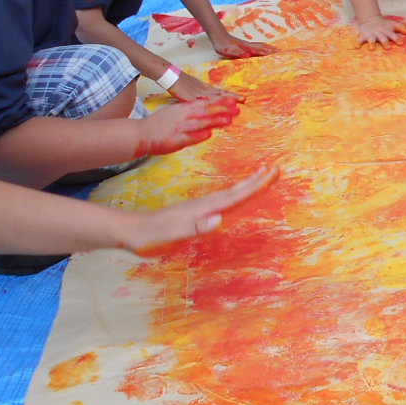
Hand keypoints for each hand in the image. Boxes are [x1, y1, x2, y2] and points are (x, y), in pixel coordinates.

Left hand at [127, 165, 279, 255]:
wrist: (130, 230)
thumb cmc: (151, 236)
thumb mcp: (172, 235)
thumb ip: (195, 228)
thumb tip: (219, 218)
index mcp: (203, 209)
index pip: (235, 196)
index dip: (255, 186)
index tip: (272, 172)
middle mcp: (203, 205)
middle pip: (235, 190)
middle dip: (256, 180)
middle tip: (275, 168)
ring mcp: (198, 207)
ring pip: (229, 193)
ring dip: (247, 185)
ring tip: (261, 176)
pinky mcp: (194, 212)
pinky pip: (221, 200)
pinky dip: (234, 195)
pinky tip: (233, 197)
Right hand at [136, 95, 239, 156]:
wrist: (138, 134)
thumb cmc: (158, 125)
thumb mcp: (175, 113)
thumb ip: (190, 111)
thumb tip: (207, 110)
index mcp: (182, 109)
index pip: (204, 103)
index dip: (219, 102)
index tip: (234, 101)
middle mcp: (182, 116)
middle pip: (204, 110)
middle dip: (221, 109)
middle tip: (237, 108)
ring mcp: (178, 127)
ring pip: (199, 122)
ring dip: (214, 121)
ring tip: (229, 120)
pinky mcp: (173, 140)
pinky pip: (188, 137)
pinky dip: (199, 135)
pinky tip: (209, 134)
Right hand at [167, 71, 241, 103]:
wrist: (172, 76)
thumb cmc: (183, 83)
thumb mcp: (198, 88)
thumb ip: (206, 94)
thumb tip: (216, 99)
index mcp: (207, 89)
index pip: (222, 93)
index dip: (233, 96)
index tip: (243, 99)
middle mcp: (204, 90)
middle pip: (220, 94)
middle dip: (232, 98)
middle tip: (243, 100)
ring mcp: (197, 93)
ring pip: (212, 97)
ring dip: (223, 100)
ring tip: (233, 103)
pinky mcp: (189, 97)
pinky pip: (199, 102)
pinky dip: (207, 104)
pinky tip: (212, 106)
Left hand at [210, 31, 275, 59]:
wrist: (218, 36)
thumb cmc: (222, 45)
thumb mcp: (229, 51)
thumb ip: (238, 53)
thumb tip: (248, 55)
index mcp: (246, 48)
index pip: (260, 50)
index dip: (269, 52)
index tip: (278, 54)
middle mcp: (249, 45)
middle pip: (263, 47)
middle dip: (272, 49)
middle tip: (281, 52)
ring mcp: (247, 44)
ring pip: (261, 45)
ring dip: (269, 48)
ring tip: (276, 50)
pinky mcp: (245, 45)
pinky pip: (257, 46)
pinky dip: (263, 47)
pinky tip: (264, 48)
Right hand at [356, 14, 405, 44]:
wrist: (370, 18)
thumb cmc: (384, 24)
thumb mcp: (393, 24)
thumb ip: (401, 28)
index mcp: (387, 32)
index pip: (393, 35)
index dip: (397, 39)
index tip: (400, 43)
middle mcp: (379, 34)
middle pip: (383, 38)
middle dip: (385, 42)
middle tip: (388, 47)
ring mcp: (371, 35)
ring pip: (371, 40)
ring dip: (371, 43)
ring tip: (372, 48)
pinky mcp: (363, 35)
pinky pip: (360, 40)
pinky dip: (358, 43)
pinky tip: (356, 47)